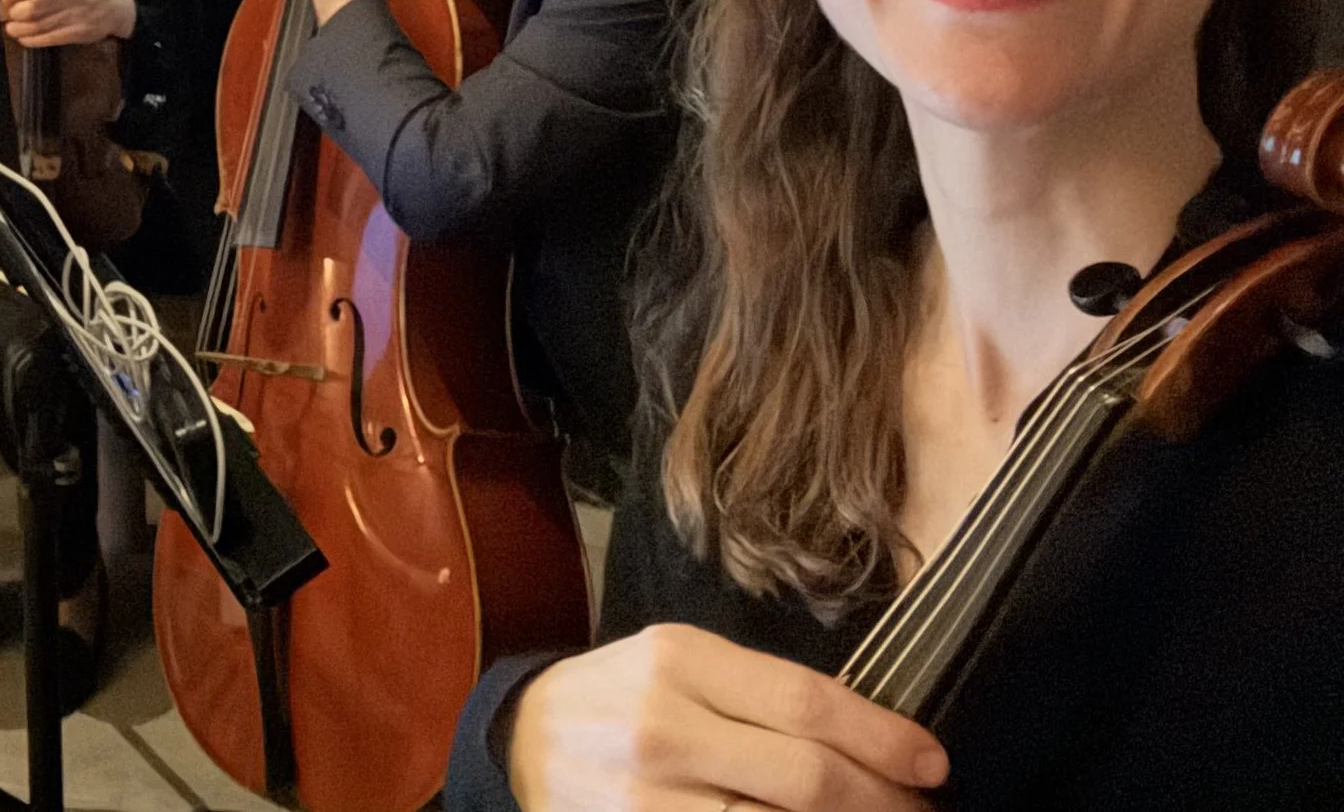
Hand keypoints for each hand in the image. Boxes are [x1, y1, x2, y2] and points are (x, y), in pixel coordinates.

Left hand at [0, 0, 135, 47]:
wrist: (118, 4)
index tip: (1, 4)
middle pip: (32, 7)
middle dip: (14, 15)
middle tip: (6, 18)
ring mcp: (75, 14)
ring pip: (39, 25)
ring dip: (20, 29)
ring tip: (12, 29)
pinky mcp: (79, 32)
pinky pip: (50, 38)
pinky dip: (33, 40)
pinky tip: (25, 39)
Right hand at [505, 625, 946, 811]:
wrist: (524, 741)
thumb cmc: (621, 695)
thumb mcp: (681, 661)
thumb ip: (762, 691)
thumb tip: (872, 738)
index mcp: (678, 659)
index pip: (806, 701)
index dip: (882, 737)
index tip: (933, 763)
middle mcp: (663, 727)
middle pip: (805, 776)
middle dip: (883, 803)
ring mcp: (649, 800)